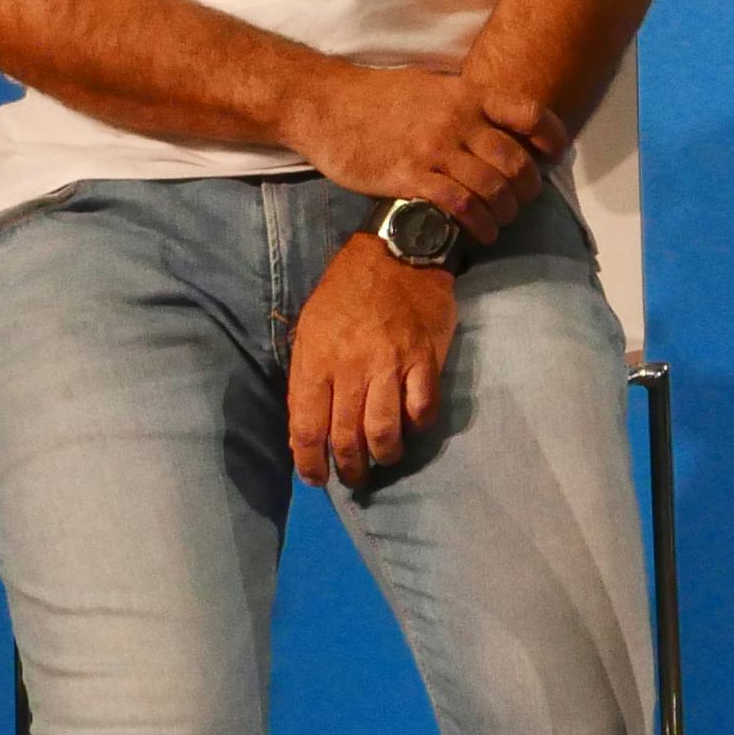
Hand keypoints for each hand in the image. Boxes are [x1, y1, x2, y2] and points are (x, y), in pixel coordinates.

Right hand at [286, 65, 561, 238]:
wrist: (323, 103)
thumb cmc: (378, 96)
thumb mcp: (432, 86)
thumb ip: (467, 104)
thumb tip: (502, 124)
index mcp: (467, 96)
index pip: (528, 114)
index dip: (552, 137)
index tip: (555, 156)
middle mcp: (457, 121)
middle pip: (516, 161)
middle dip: (528, 188)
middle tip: (523, 200)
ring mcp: (433, 149)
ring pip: (492, 187)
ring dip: (505, 211)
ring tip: (501, 221)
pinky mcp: (408, 176)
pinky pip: (458, 204)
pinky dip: (477, 223)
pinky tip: (479, 232)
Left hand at [286, 234, 457, 485]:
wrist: (397, 255)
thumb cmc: (345, 293)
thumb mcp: (310, 329)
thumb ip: (309, 376)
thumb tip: (310, 424)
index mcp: (316, 362)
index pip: (307, 428)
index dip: (309, 462)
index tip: (315, 478)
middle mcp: (351, 369)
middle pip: (346, 437)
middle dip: (348, 468)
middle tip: (353, 479)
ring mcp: (391, 366)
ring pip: (385, 431)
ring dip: (384, 455)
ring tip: (384, 460)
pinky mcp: (426, 361)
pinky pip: (423, 409)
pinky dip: (418, 426)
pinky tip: (413, 427)